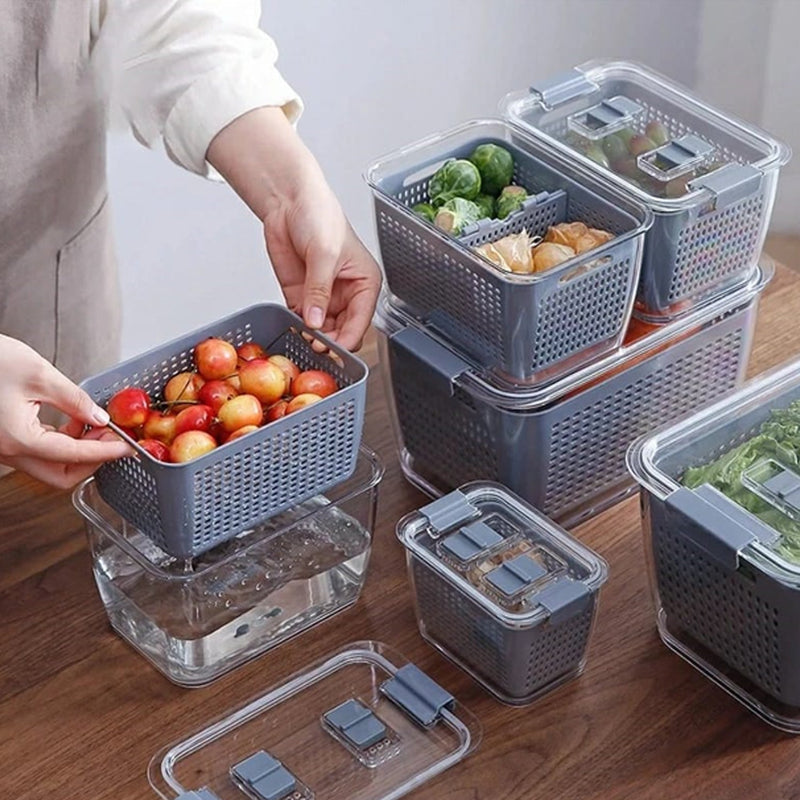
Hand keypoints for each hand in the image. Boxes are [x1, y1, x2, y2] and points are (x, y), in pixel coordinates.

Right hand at [0, 336, 132, 488]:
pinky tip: (76, 421)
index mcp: (18, 439)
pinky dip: (63, 444)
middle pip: (61, 476)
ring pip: (50, 467)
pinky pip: (40, 453)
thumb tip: (100, 417)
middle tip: (114, 439)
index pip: (73, 456)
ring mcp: (5, 449)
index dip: (106, 451)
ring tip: (98, 426)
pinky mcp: (6, 440)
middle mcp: (8, 451)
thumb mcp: (39, 374)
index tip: (128, 447)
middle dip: (92, 461)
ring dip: (78, 452)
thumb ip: (74, 400)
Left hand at [207, 107, 381, 350]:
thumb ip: (319, 289)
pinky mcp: (301, 298)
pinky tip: (292, 332)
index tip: (333, 349)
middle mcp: (347, 294)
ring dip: (312, 338)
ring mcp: (323, 298)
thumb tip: (316, 321)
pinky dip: (296, 329)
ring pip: (322, 331)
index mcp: (365, 284)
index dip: (348, 338)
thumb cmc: (319, 215)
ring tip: (303, 341)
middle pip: (342, 331)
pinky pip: (300, 322)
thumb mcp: (324, 253)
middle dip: (330, 342)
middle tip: (315, 348)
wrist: (288, 202)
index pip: (361, 321)